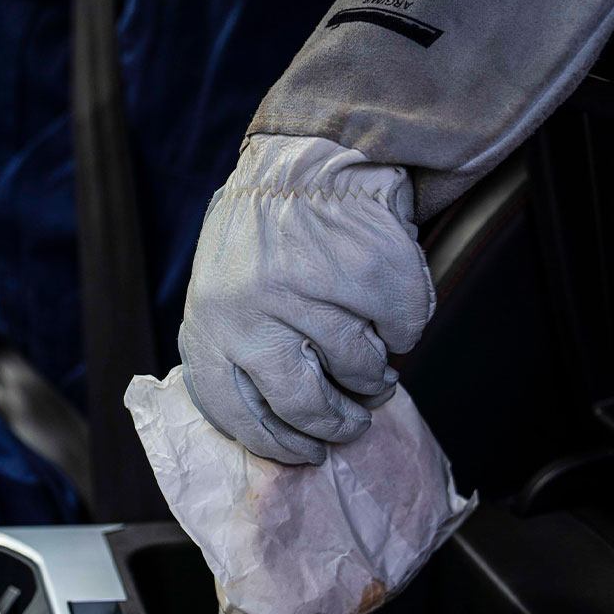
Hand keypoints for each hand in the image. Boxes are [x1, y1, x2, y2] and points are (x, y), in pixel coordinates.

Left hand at [179, 134, 434, 464]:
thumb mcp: (222, 303)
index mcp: (208, 328)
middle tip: (357, 420)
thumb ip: (239, 362)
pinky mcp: (361, 267)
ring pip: (363, 370)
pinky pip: (403, 331)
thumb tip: (289, 436)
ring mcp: (306, 289)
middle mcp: (249, 313)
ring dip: (376, 374)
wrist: (301, 160)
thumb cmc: (263, 245)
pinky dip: (405, 327)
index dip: (283, 445)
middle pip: (306, 406)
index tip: (312, 453)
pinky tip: (387, 307)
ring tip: (372, 357)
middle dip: (341, 424)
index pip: (242, 416)